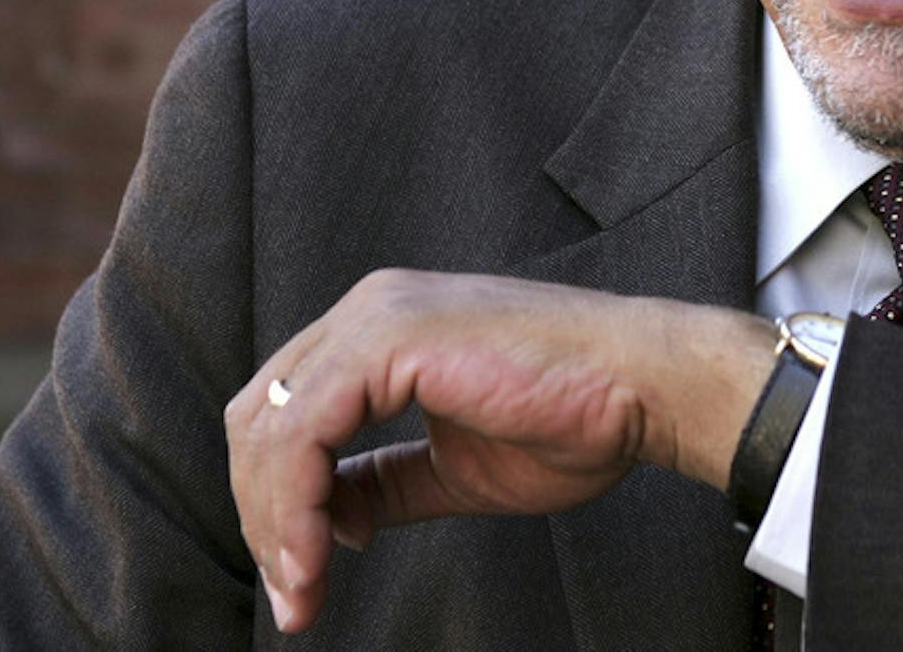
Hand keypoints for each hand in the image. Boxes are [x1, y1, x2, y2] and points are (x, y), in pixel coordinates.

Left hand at [225, 270, 775, 634]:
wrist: (644, 388)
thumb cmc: (575, 416)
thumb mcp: (454, 467)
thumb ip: (385, 484)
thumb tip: (329, 520)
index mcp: (382, 328)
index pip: (285, 411)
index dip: (275, 499)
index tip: (299, 574)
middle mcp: (370, 309)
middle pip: (258, 416)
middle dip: (263, 517)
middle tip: (293, 593)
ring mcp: (377, 316)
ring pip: (268, 425)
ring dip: (274, 521)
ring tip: (303, 588)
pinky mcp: (390, 338)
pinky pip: (303, 430)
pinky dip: (296, 503)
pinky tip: (321, 555)